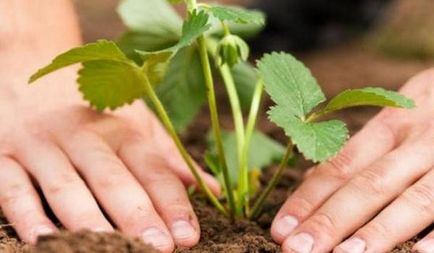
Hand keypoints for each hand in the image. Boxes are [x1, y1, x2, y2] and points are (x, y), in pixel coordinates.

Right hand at [0, 68, 218, 252]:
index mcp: (120, 128)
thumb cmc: (91, 109)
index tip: (189, 236)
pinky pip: (13, 188)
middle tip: (160, 248)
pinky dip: (27, 214)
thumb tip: (213, 189)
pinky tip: (44, 241)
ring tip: (112, 249)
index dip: (172, 203)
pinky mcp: (2, 155)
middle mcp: (83, 135)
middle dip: (137, 215)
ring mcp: (41, 145)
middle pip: (113, 178)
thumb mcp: (134, 122)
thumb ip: (169, 158)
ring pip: (65, 186)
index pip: (152, 168)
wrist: (27, 68)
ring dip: (89, 220)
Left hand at [271, 69, 433, 252]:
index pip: (340, 165)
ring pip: (414, 198)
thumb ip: (360, 149)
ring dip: (378, 231)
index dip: (309, 198)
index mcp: (390, 125)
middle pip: (369, 184)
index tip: (281, 228)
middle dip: (331, 220)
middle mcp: (418, 140)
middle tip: (297, 250)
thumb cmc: (432, 110)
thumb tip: (313, 179)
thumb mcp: (397, 117)